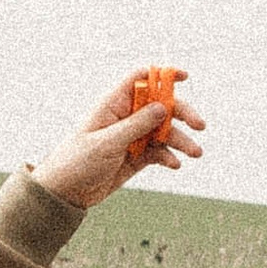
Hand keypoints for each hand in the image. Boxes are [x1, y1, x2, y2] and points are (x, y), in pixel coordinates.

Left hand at [35, 72, 204, 210]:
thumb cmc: (77, 161)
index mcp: (113, 104)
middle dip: (182, 113)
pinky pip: (159, 152)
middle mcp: (125, 117)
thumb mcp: (107, 142)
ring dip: (181, 140)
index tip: (184, 77)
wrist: (65, 192)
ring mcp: (132, 137)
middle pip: (161, 106)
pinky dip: (168, 156)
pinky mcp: (136, 156)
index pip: (140, 79)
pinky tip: (174, 165)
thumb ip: (136, 125)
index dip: (162, 75)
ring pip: (163, 131)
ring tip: (195, 153)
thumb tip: (162, 106)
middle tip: (200, 125)